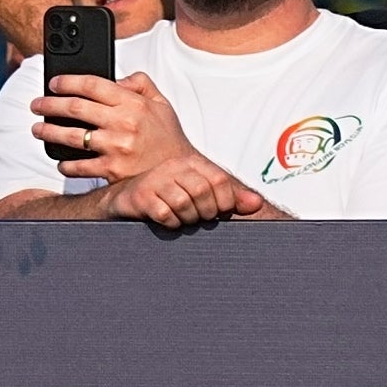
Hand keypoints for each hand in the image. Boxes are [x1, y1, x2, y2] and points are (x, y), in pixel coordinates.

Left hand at [38, 70, 199, 188]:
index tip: (53, 83)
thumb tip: (115, 78)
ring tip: (38, 129)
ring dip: (49, 132)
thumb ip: (139, 83)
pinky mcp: (113, 171)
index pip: (91, 85)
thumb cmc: (168, 137)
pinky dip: (66, 164)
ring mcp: (117, 148)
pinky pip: (80, 166)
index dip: (67, 81)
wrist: (181, 173)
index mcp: (133, 103)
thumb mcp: (160, 103)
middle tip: (36, 105)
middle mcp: (123, 123)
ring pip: (72, 136)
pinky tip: (60, 161)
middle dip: (49, 104)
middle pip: (74, 108)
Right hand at [110, 152, 255, 232]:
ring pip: (184, 204)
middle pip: (203, 192)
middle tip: (197, 216)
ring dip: (186, 219)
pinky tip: (165, 219)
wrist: (128, 199)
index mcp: (191, 163)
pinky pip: (165, 214)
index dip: (225, 202)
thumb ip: (231, 198)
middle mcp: (172, 167)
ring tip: (180, 217)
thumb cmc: (168, 197)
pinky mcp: (140, 196)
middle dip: (205, 212)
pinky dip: (170, 223)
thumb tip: (257, 204)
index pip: (220, 180)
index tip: (218, 211)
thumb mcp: (202, 194)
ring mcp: (154, 180)